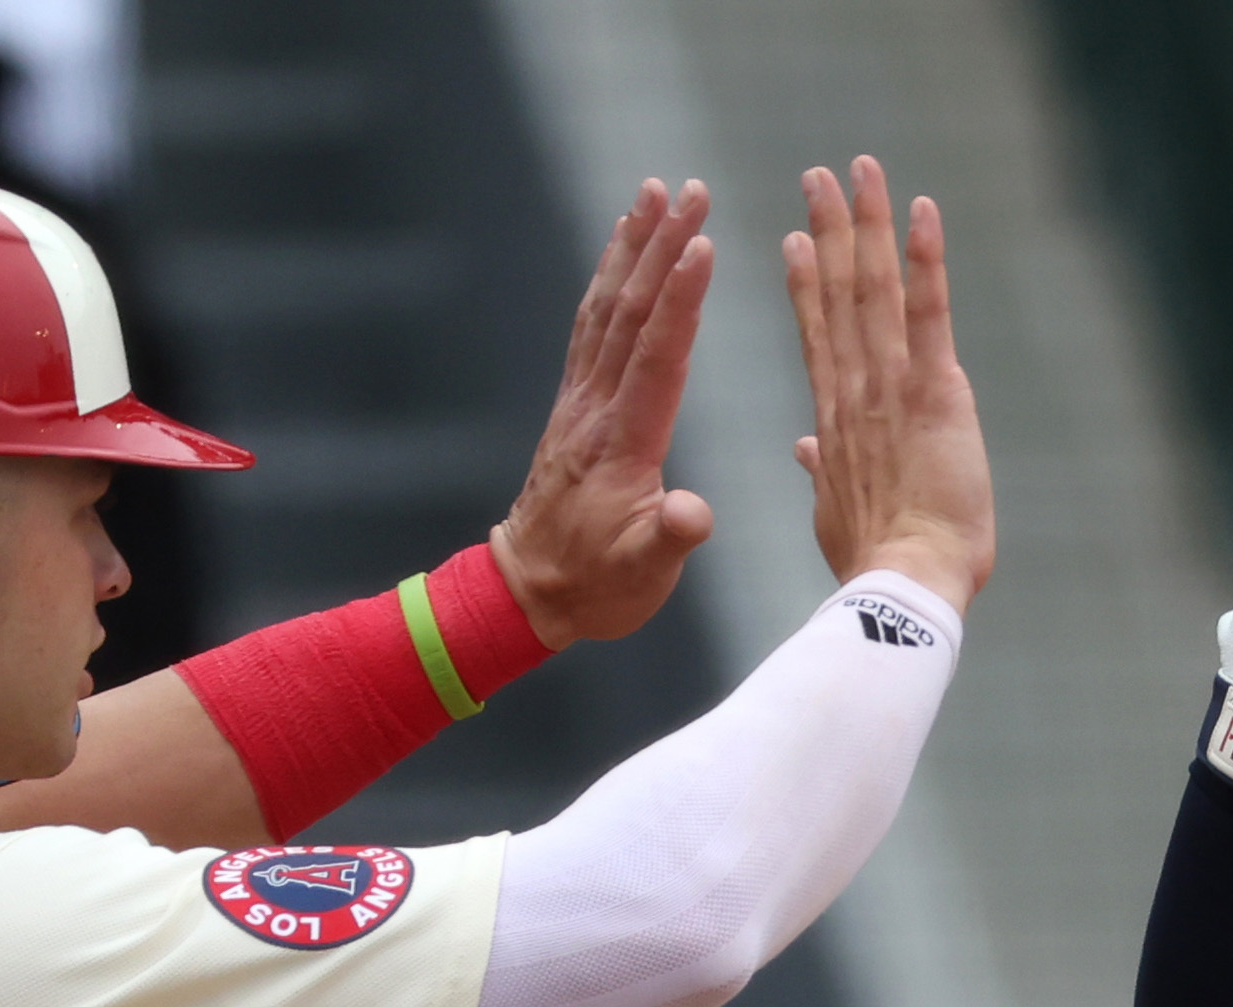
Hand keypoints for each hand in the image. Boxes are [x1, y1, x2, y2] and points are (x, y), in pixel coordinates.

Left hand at [491, 179, 717, 649]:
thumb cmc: (597, 586)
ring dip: (632, 247)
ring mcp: (582, 401)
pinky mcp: (576, 403)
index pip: (657, 357)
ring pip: (608, 308)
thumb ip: (669, 539)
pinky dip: (608, 276)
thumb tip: (693, 513)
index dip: (681, 300)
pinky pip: (592, 325)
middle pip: (631, 313)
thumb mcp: (644, 576)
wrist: (530, 590)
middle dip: (661, 247)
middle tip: (691, 190)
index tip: (702, 244)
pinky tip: (621, 246)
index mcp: (624, 443)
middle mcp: (597, 409)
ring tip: (654, 192)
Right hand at [785, 156, 992, 607]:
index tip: (797, 238)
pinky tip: (921, 210)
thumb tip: (804, 451)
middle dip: (830, 229)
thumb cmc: (874, 563)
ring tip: (860, 169)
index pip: (817, 337)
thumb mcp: (834, 514)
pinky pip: (929, 311)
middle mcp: (854, 390)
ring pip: (874, 288)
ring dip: (868, 223)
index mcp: (834, 420)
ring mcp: (889, 385)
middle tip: (818, 175)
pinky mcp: (932, 390)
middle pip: (838, 294)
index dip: (807, 284)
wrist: (902, 585)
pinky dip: (926, 259)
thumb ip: (821, 473)